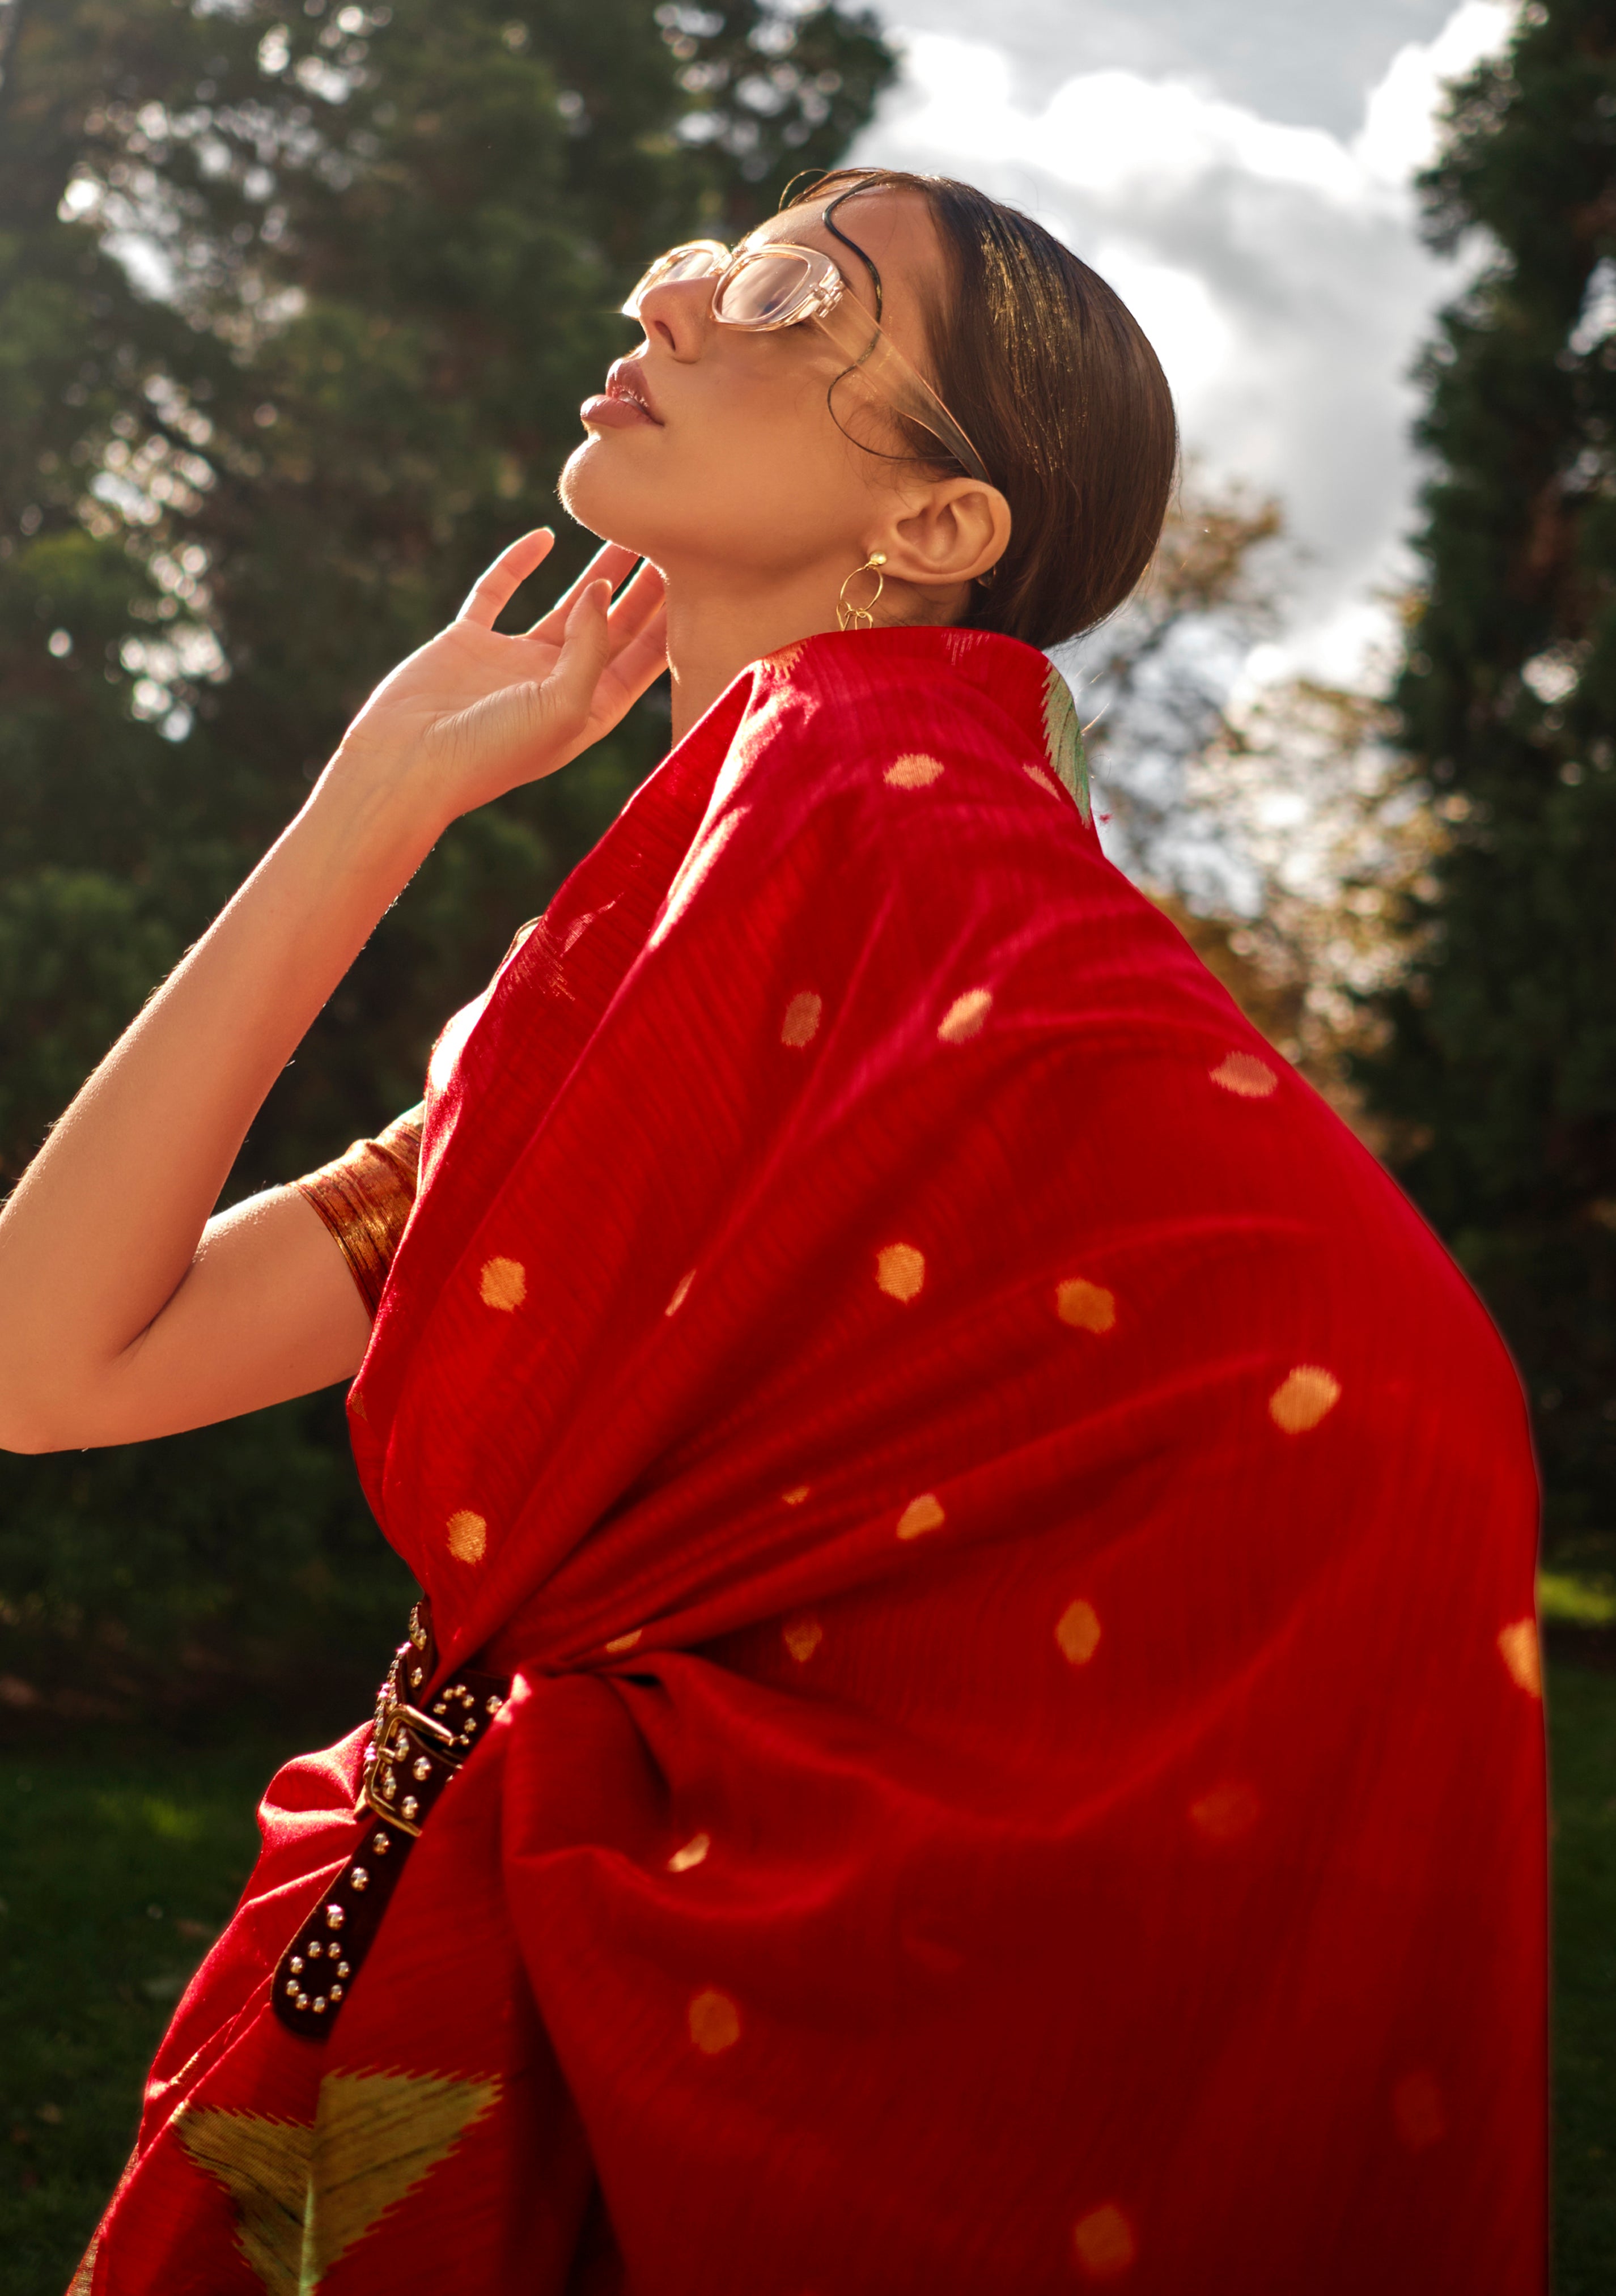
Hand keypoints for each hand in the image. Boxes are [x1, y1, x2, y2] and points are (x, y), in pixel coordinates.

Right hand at [330, 531, 666, 832]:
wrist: (407, 765)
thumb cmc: (492, 752)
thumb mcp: (563, 706)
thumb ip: (592, 647)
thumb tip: (604, 587)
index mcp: (588, 712)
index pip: (643, 660)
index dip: (671, 620)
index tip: (699, 575)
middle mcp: (556, 686)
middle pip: (613, 628)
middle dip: (643, 589)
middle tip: (674, 540)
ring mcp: (513, 663)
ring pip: (566, 605)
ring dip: (596, 570)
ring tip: (626, 528)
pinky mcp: (469, 642)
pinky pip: (498, 592)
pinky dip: (518, 563)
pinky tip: (545, 535)